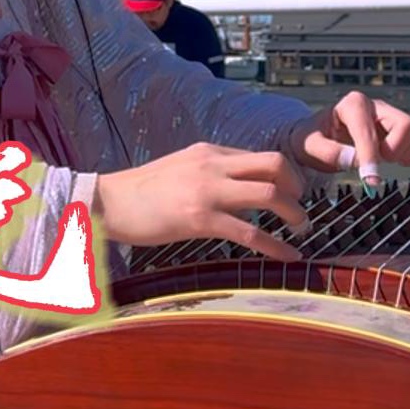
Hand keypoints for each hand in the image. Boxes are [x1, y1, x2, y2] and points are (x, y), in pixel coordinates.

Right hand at [93, 143, 310, 261]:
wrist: (108, 202)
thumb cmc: (141, 192)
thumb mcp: (181, 170)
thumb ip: (211, 175)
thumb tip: (242, 196)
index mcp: (208, 152)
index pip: (261, 157)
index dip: (286, 176)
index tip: (292, 193)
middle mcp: (212, 165)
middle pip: (275, 165)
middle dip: (298, 187)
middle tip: (300, 208)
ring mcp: (207, 191)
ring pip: (270, 195)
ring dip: (294, 215)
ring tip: (301, 231)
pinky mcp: (200, 219)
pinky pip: (250, 233)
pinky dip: (276, 246)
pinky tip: (289, 257)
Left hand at [284, 90, 409, 185]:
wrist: (318, 137)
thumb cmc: (313, 140)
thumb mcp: (309, 147)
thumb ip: (329, 153)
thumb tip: (355, 160)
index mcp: (352, 105)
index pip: (370, 131)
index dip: (371, 158)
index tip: (370, 182)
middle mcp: (377, 105)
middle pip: (407, 125)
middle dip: (394, 151)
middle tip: (376, 161)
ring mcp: (393, 115)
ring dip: (408, 153)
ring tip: (385, 159)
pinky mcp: (405, 127)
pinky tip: (401, 161)